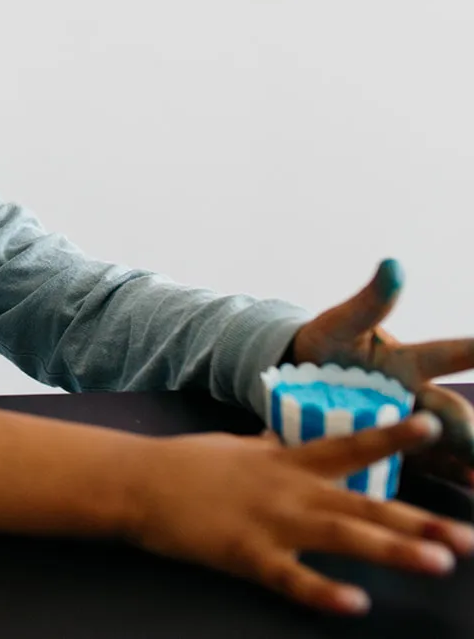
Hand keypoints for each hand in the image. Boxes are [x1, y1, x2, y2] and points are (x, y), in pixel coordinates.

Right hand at [126, 414, 472, 614]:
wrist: (135, 481)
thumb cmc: (184, 465)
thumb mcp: (235, 447)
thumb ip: (267, 446)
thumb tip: (280, 434)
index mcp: (286, 462)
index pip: (350, 445)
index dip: (393, 437)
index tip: (434, 427)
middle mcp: (289, 489)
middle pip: (366, 504)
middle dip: (422, 522)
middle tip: (471, 539)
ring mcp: (270, 521)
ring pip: (343, 536)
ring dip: (394, 550)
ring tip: (440, 562)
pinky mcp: (246, 552)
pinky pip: (292, 577)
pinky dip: (324, 591)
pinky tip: (355, 603)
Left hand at [289, 259, 473, 482]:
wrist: (295, 380)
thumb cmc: (326, 344)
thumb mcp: (342, 322)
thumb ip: (370, 301)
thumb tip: (394, 264)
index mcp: (405, 362)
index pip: (447, 355)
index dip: (472, 352)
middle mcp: (414, 396)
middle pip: (450, 413)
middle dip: (470, 429)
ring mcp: (404, 427)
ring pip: (445, 444)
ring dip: (466, 458)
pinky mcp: (391, 452)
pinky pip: (424, 467)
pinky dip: (448, 476)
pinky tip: (466, 487)